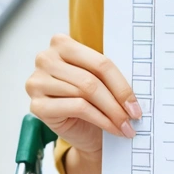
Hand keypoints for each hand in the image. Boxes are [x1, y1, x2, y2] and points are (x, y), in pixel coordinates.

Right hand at [25, 34, 140, 155]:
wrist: (79, 130)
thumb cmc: (92, 101)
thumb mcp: (101, 81)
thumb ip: (110, 75)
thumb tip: (133, 90)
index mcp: (61, 43)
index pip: (100, 62)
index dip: (122, 84)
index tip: (136, 103)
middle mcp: (45, 59)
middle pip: (92, 78)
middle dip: (117, 101)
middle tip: (134, 116)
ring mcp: (37, 82)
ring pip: (85, 93)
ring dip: (111, 113)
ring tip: (125, 125)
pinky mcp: (37, 105)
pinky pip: (76, 107)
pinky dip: (100, 119)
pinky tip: (111, 128)